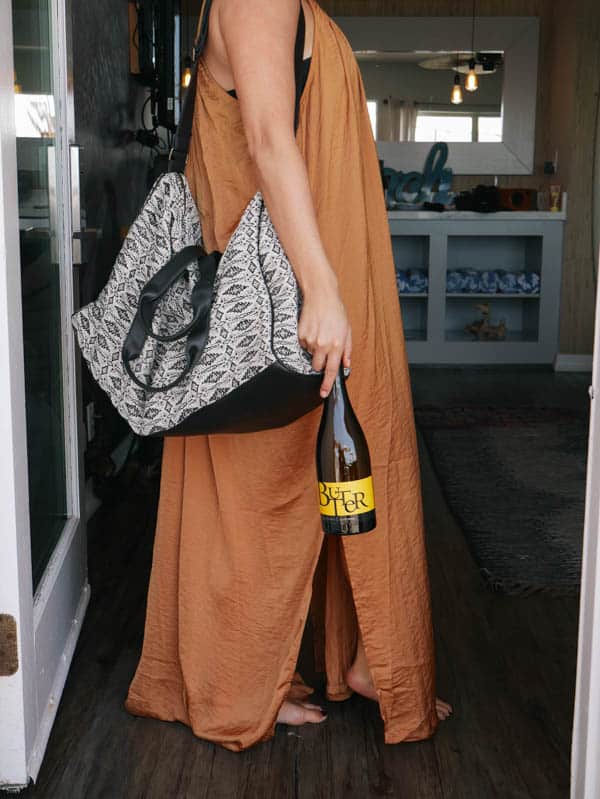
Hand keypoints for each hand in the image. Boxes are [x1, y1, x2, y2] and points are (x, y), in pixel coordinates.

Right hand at [298, 283, 351, 397]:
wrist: (321, 296)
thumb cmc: (336, 312)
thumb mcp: (347, 331)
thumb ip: (347, 350)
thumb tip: (346, 364)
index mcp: (337, 345)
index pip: (331, 371)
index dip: (327, 384)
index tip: (324, 393)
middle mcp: (323, 345)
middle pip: (317, 367)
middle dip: (320, 363)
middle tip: (324, 350)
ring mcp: (310, 341)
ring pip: (310, 355)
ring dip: (314, 349)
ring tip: (320, 333)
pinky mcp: (301, 335)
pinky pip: (303, 345)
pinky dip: (307, 340)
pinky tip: (313, 329)